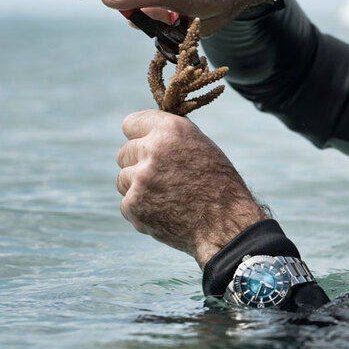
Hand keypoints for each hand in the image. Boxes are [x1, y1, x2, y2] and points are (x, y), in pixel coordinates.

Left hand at [116, 110, 266, 267]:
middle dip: (137, 164)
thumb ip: (170, 137)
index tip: (144, 145)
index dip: (138, 136)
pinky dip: (141, 210)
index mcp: (170, 130)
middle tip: (161, 178)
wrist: (225, 225)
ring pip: (123, 179)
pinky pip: (127, 203)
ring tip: (166, 197)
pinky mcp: (133, 205)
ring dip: (138, 187)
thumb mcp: (201, 146)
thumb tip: (147, 132)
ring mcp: (140, 179)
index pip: (130, 123)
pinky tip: (164, 212)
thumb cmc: (219, 185)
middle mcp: (152, 150)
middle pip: (124, 153)